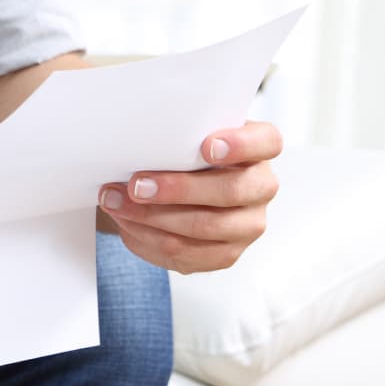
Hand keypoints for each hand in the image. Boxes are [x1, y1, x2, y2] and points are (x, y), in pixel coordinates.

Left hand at [98, 121, 281, 273]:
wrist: (179, 185)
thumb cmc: (184, 151)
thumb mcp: (187, 132)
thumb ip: (177, 130)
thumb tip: (133, 132)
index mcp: (260, 148)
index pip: (267, 141)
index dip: (241, 145)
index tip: (207, 147)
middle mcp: (261, 187)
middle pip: (230, 191)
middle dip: (177, 189)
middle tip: (136, 185)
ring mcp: (247, 225)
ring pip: (205, 227)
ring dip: (153, 217)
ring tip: (117, 204)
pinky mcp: (226, 254)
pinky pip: (188, 255)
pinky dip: (150, 239)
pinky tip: (127, 223)